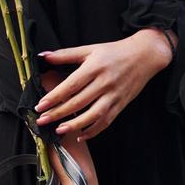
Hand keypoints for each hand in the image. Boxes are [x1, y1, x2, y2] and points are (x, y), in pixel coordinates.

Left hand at [35, 29, 173, 140]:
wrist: (144, 56)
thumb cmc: (115, 51)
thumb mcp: (90, 49)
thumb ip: (66, 54)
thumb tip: (43, 56)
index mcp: (94, 67)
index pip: (70, 85)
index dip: (54, 97)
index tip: (40, 105)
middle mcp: (104, 82)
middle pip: (78, 102)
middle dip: (58, 113)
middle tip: (42, 120)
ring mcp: (114, 95)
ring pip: (93, 115)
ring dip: (75, 125)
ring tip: (59, 130)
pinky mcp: (121, 104)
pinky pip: (106, 121)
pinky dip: (93, 130)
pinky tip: (81, 135)